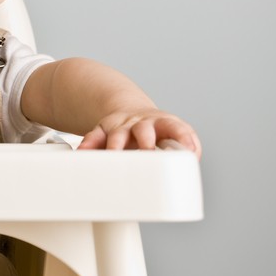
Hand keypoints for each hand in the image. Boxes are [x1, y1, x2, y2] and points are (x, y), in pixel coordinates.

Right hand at [78, 109, 201, 158]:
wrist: (131, 115)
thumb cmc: (156, 132)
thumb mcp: (173, 135)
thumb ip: (185, 148)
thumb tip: (192, 161)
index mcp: (163, 124)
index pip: (175, 128)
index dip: (182, 137)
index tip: (187, 150)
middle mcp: (141, 124)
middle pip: (143, 130)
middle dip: (145, 141)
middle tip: (148, 154)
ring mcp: (121, 127)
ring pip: (117, 134)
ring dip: (115, 146)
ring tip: (113, 156)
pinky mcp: (103, 131)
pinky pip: (94, 136)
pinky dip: (88, 145)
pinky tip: (83, 153)